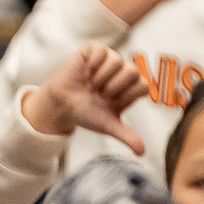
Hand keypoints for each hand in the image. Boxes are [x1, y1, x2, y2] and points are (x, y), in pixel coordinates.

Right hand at [21, 44, 147, 153]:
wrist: (61, 105)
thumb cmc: (85, 113)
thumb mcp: (107, 125)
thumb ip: (126, 136)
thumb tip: (142, 153)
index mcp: (130, 88)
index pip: (143, 86)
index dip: (125, 96)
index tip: (111, 103)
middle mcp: (122, 72)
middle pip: (133, 71)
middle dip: (113, 87)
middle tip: (99, 94)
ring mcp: (109, 59)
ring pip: (118, 60)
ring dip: (101, 77)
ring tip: (91, 84)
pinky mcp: (94, 50)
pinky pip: (102, 50)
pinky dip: (93, 65)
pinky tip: (85, 73)